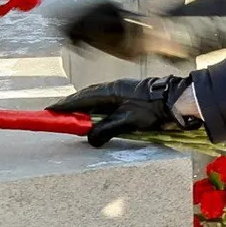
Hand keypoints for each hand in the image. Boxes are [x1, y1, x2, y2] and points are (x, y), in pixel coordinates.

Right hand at [48, 76, 199, 147]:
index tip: (50, 111)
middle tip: (59, 115)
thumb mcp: (127, 122)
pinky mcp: (128, 96)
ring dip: (84, 108)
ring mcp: (121, 91)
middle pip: (85, 97)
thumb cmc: (152, 109)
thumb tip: (89, 139)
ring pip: (96, 99)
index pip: (80, 99)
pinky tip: (98, 117)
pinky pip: (106, 102)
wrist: (175, 99)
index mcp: (108, 91)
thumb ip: (106, 130)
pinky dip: (97, 109)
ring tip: (74, 118)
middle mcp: (112, 88)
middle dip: (71, 106)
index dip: (64, 106)